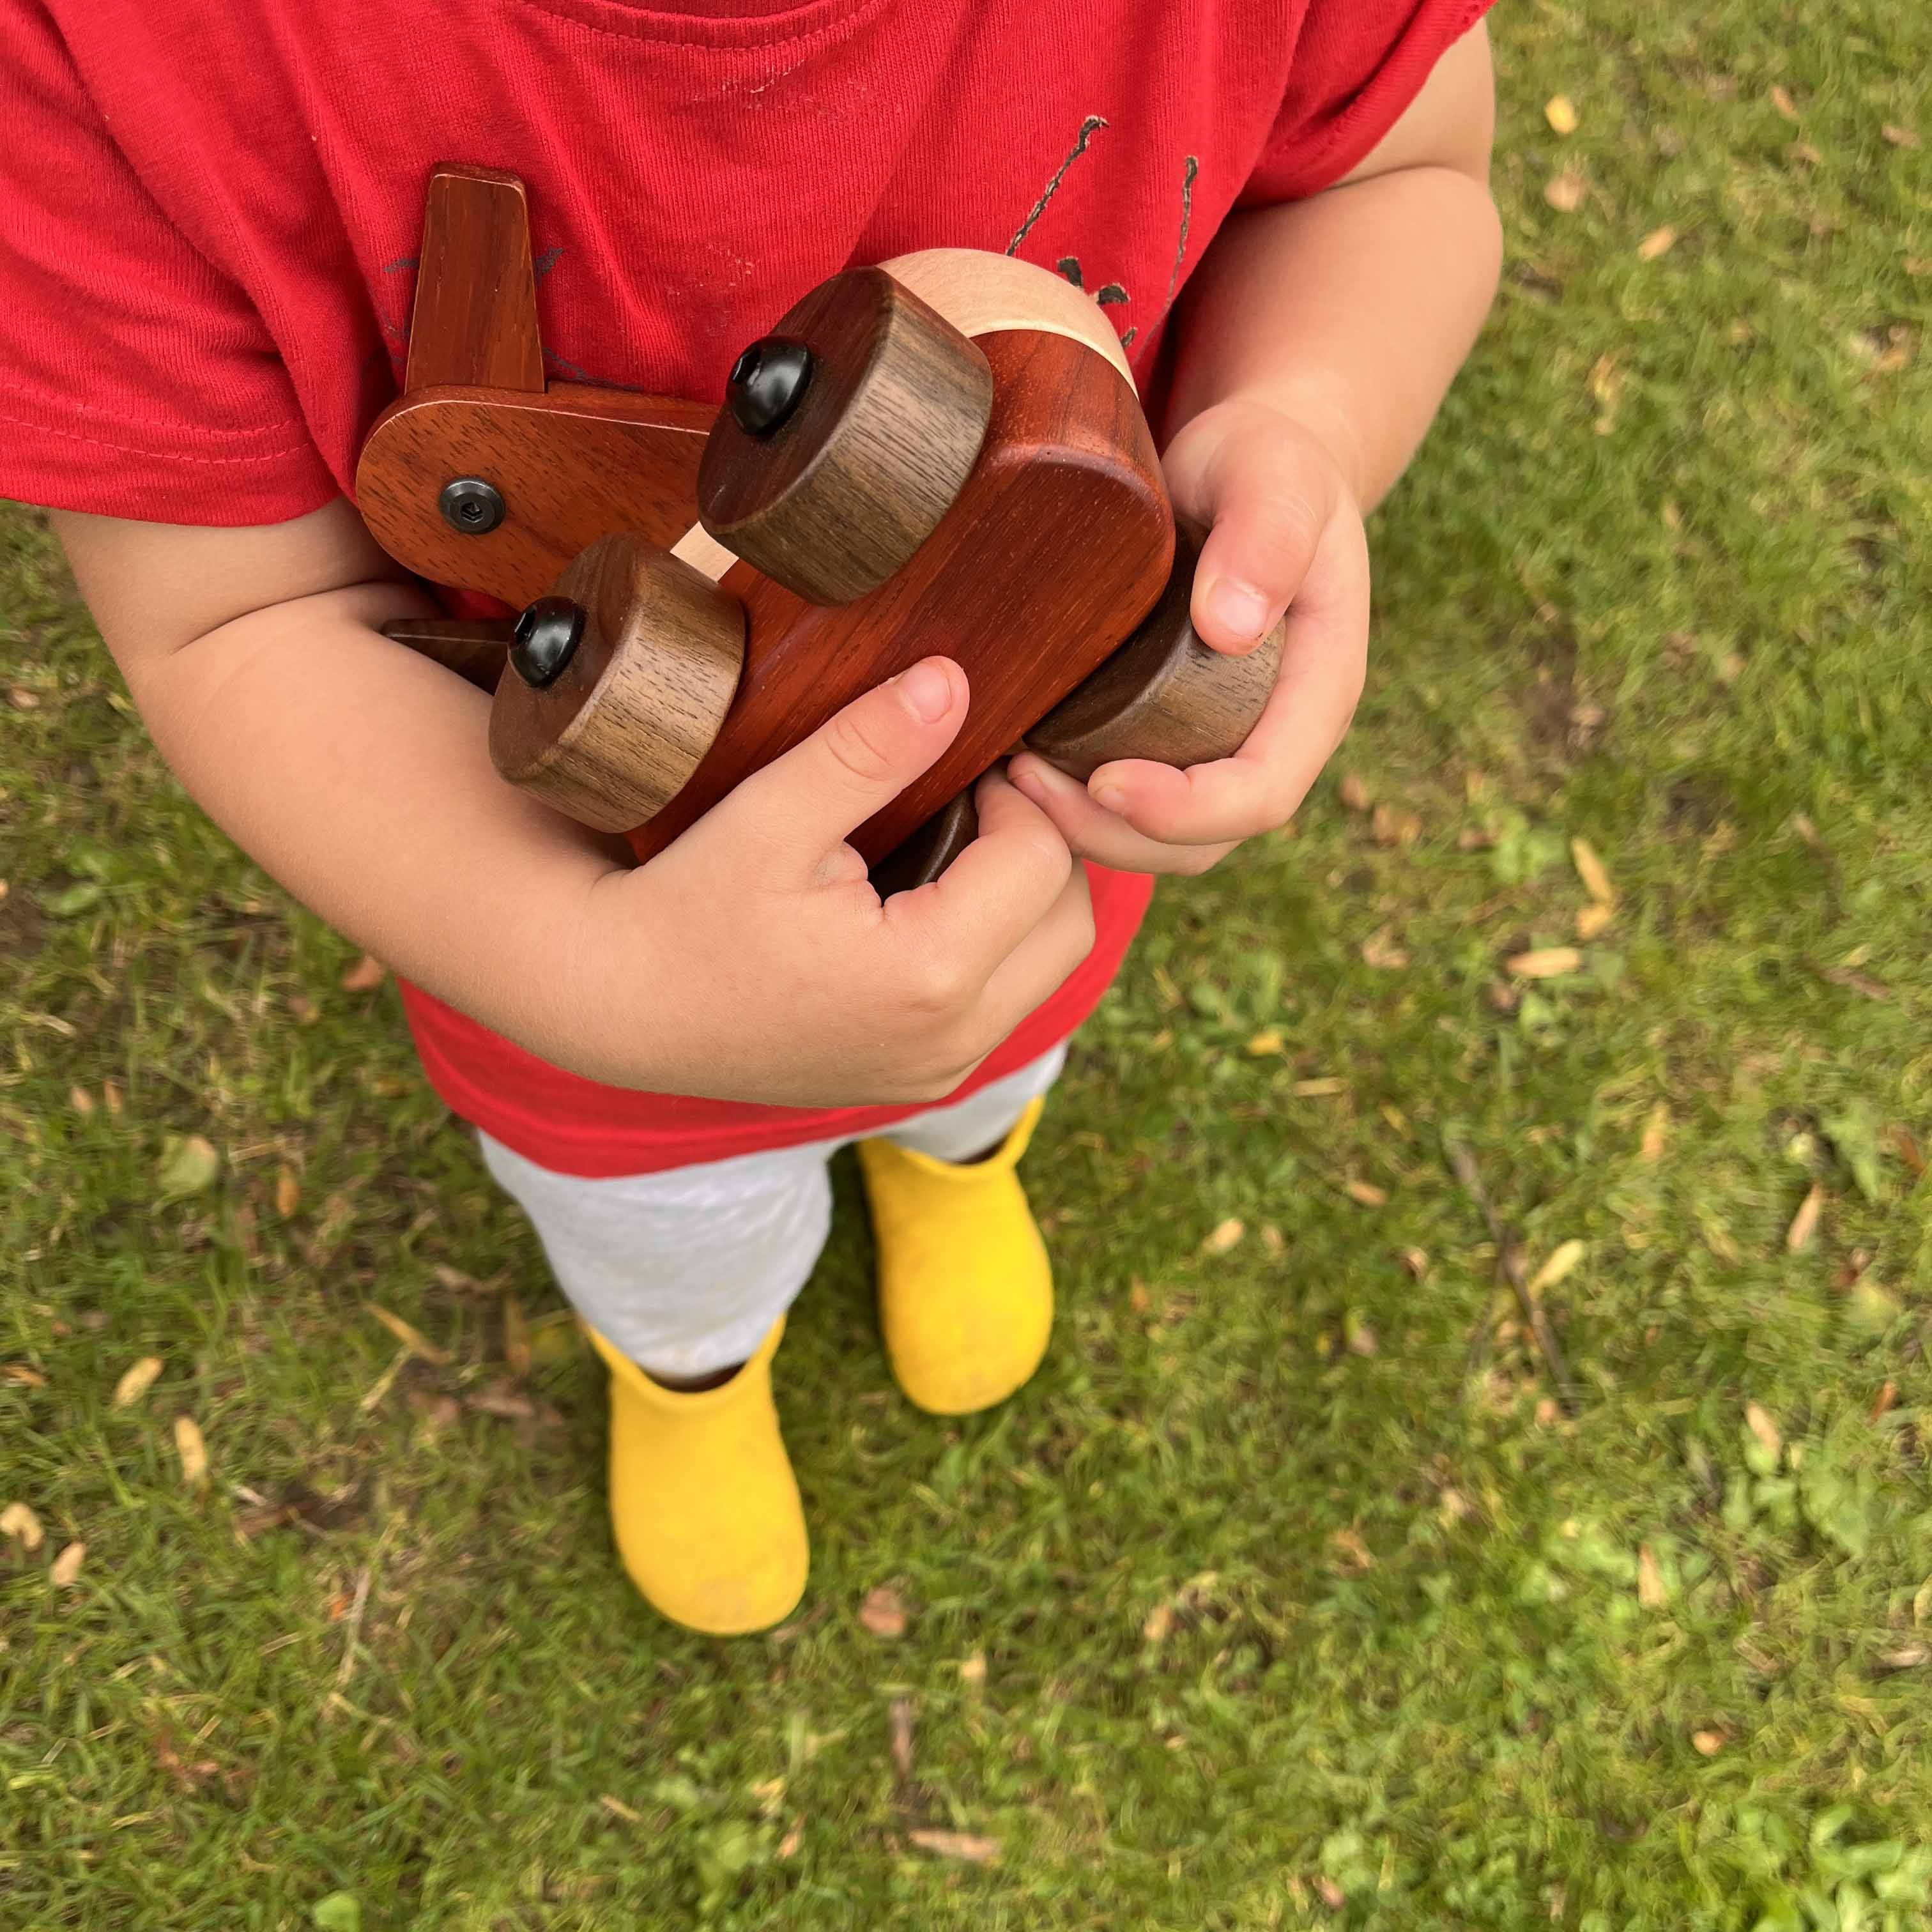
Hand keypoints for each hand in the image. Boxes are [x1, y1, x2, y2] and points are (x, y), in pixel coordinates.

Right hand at [565, 658, 1092, 1107]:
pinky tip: (938, 896)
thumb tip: (955, 680)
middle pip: (1069, 923)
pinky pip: (1002, 1004)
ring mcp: (936, 1073)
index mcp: (927, 978)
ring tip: (964, 837)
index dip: (1019, 793)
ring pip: (1046, 969)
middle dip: (1044, 846)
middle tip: (982, 792)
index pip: (1041, 860)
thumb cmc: (683, 906)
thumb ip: (870, 748)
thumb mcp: (771, 815)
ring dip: (1028, 899)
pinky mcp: (919, 1081)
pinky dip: (995, 945)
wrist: (617, 1004)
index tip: (969, 757)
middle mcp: (950, 1043)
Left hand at [1006, 398, 1368, 873]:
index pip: (1264, 790)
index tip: (1105, 781)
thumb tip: (1231, 626)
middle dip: (1112, 832)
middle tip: (1021, 787)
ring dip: (1080, 829)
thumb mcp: (1273, 472)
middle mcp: (1271, 737)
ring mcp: (1218, 748)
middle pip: (1201, 840)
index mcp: (1317, 690)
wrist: (1238, 467)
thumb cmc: (1263, 463)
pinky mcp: (1166, 743)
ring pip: (1156, 840)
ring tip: (1004, 781)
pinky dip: (1066, 805)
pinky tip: (1006, 766)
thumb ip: (1265, 533)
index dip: (1187, 809)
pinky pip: (1123, 807)